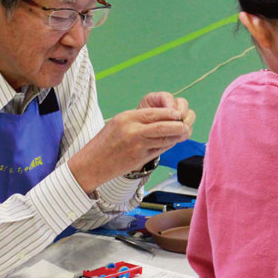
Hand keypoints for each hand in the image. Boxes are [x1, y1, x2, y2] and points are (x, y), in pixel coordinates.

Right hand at [68, 93, 194, 193]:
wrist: (91, 164)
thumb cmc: (104, 142)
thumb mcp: (118, 123)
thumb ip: (138, 119)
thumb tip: (162, 117)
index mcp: (127, 119)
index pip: (154, 113)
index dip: (170, 113)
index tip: (178, 113)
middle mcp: (133, 132)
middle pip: (164, 126)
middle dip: (178, 125)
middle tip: (185, 124)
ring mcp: (138, 147)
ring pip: (165, 140)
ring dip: (177, 136)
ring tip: (183, 132)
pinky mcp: (140, 159)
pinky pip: (160, 150)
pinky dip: (169, 145)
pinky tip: (172, 141)